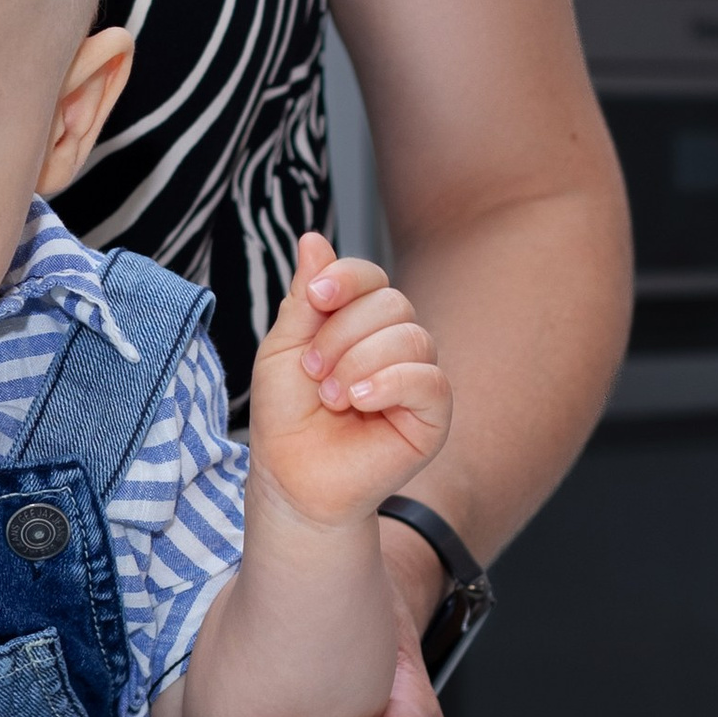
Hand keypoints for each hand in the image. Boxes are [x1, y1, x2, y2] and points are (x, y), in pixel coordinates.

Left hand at [249, 231, 448, 528]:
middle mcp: (395, 344)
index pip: (371, 277)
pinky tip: (359, 403)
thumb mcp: (284, 347)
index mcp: (360, 322)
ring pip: (412, 338)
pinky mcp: (433, 416)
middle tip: (313, 370)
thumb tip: (314, 239)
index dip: (347, 277)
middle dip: (343, 332)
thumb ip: (305, 297)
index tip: (317, 296)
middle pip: (392, 303)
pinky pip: (430, 381)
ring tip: (331, 397)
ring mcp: (417, 378)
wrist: (292, 477)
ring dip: (359, 363)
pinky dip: (389, 384)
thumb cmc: (287, 415)